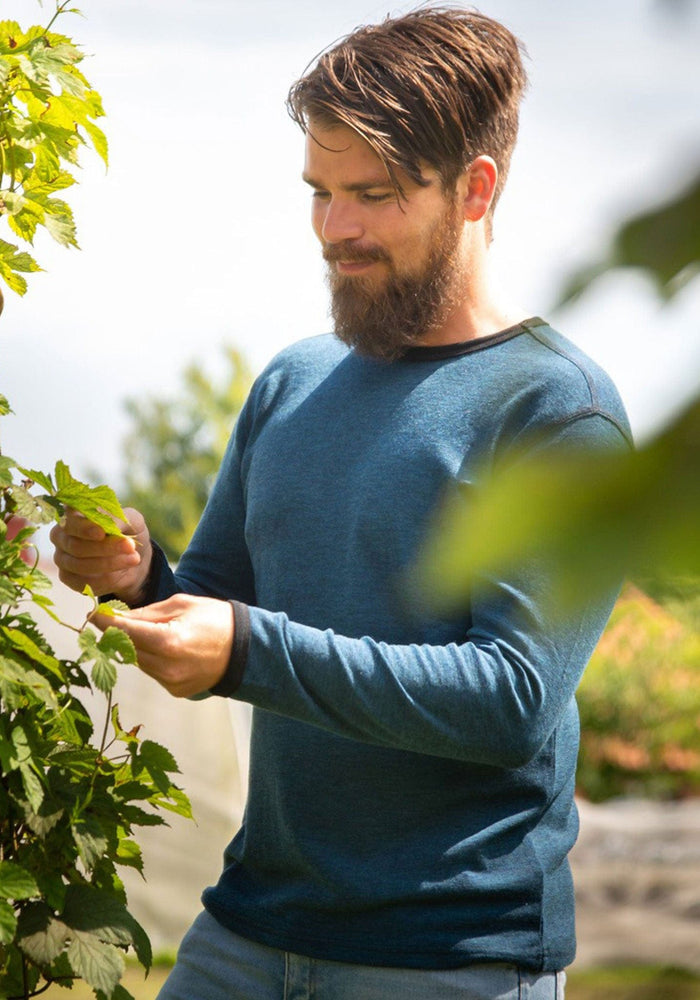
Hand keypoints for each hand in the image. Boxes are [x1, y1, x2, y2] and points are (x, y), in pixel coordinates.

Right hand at [50, 507, 151, 604]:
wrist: (132, 558)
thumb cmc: (128, 533)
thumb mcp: (131, 521)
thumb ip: (119, 520)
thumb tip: (109, 526)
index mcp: (72, 515)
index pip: (70, 521)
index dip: (84, 528)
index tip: (101, 533)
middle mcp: (61, 536)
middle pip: (75, 546)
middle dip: (105, 548)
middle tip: (130, 546)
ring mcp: (62, 558)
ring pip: (80, 565)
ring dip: (110, 564)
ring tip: (134, 558)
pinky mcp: (68, 578)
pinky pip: (83, 583)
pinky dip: (106, 579)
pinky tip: (121, 573)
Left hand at [91, 593, 234, 697]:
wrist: (246, 649)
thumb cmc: (215, 619)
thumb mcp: (182, 605)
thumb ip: (147, 613)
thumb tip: (118, 618)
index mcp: (168, 640)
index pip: (125, 631)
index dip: (104, 622)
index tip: (91, 614)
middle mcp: (167, 666)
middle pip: (127, 649)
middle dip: (117, 635)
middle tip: (111, 620)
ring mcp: (171, 682)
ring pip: (138, 662)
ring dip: (135, 647)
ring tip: (145, 632)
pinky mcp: (176, 690)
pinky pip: (152, 672)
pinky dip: (151, 659)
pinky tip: (164, 648)